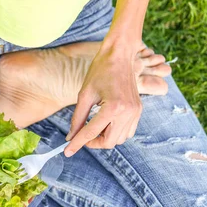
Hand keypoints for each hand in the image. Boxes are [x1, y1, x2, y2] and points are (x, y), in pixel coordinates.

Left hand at [65, 41, 142, 155]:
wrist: (120, 55)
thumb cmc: (100, 71)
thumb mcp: (84, 95)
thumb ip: (77, 119)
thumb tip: (70, 137)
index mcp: (113, 107)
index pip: (91, 133)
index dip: (77, 144)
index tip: (67, 151)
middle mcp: (127, 112)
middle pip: (108, 142)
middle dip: (93, 143)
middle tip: (81, 137)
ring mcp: (135, 112)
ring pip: (119, 140)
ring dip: (104, 139)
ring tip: (93, 127)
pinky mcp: (138, 111)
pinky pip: (127, 132)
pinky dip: (115, 133)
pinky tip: (105, 124)